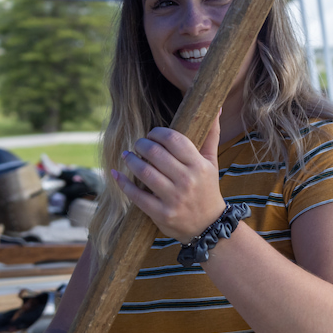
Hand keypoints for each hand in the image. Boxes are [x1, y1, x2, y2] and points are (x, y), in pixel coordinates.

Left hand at [110, 118, 225, 243]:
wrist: (209, 226)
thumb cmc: (207, 188)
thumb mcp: (211, 162)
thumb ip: (211, 134)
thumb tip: (215, 107)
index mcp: (198, 165)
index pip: (174, 139)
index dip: (158, 133)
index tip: (152, 134)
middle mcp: (187, 180)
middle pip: (156, 154)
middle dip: (141, 144)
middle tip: (138, 144)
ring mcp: (174, 198)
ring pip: (145, 173)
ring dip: (131, 160)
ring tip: (127, 155)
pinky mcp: (162, 213)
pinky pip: (137, 196)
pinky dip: (123, 183)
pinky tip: (116, 173)